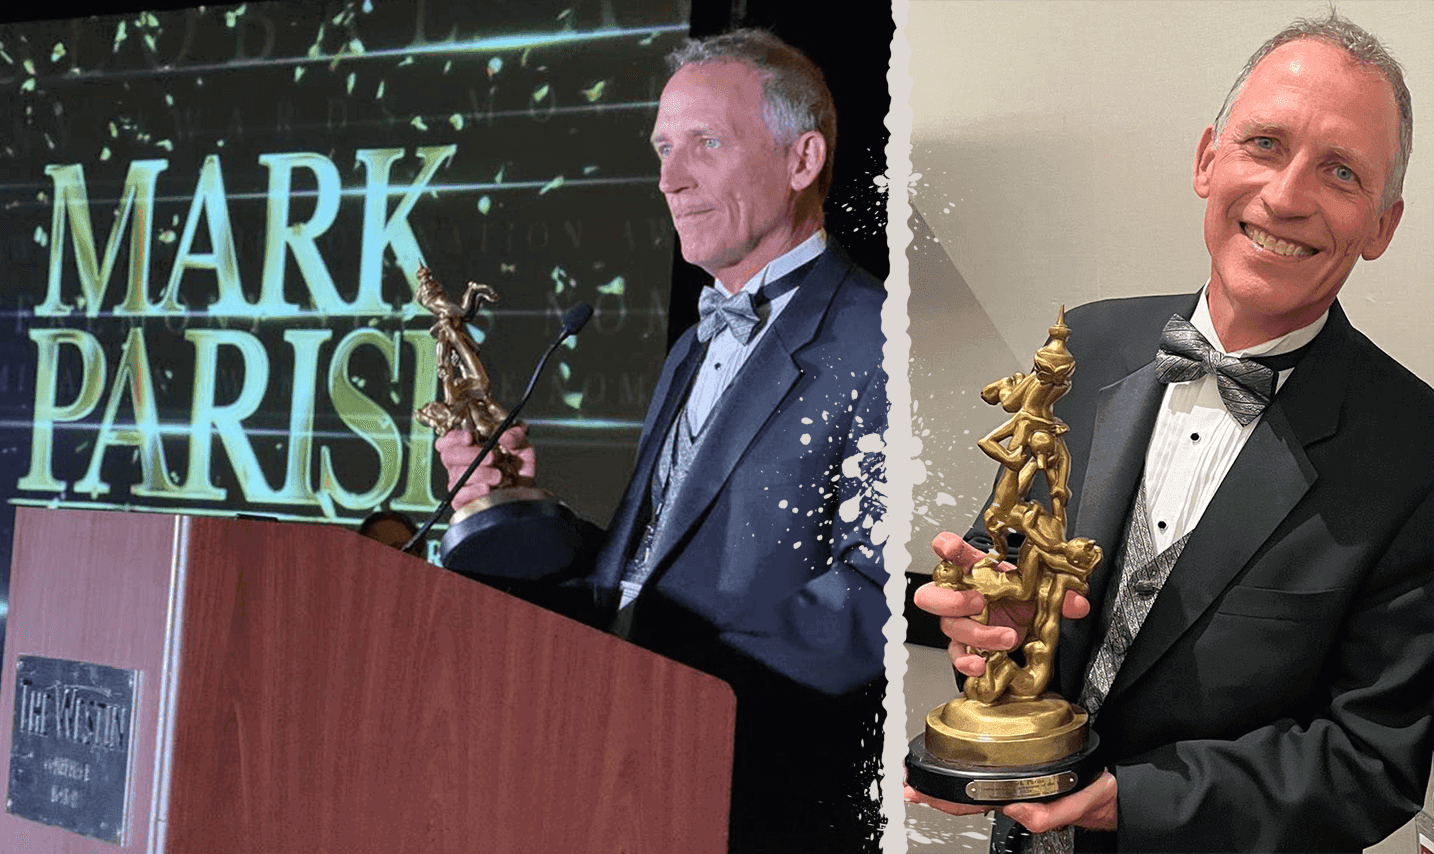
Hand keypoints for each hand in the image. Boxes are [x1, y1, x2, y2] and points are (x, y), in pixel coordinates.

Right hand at [435, 425, 536, 508]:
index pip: (448, 440)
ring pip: (456, 476)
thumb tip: (504, 436)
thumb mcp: (522, 446)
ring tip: (499, 476)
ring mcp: (460, 483)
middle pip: (448, 456)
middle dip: (469, 454)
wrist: (526, 491)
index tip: (470, 437)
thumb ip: (515, 436)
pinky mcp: (463, 501)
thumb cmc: (518, 467)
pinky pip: (458, 496)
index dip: (454, 437)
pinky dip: (473, 491)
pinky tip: (487, 488)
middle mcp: (459, 464)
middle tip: (491, 457)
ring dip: (479, 474)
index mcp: (467, 448)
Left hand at [904, 769, 1117, 832]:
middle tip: (907, 783)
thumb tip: (1015, 811)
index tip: (917, 791)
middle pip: (961, 795)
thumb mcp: (1080, 803)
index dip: (940, 799)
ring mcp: (1012, 782)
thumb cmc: (1095, 797)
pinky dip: (965, 766)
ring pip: (969, 784)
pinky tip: (953, 761)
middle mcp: (1010, 793)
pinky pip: (986, 769)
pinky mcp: (1020, 767)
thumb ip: (1051, 813)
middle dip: (932, 790)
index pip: (970, 804)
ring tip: (919, 775)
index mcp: (1018, 801)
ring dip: (943, 779)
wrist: (1112, 789)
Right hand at [919, 532, 1089, 676]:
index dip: (945, 547)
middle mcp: (959, 595)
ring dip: (977, 633)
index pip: (954, 553)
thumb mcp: (1037, 590)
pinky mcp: (963, 645)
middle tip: (978, 601)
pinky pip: (956, 654)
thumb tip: (1076, 601)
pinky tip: (981, 664)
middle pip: (932, 595)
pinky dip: (967, 661)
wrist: (1019, 624)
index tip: (947, 547)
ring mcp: (958, 621)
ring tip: (1006, 637)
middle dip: (952, 599)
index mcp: (974, 570)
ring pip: (949, 627)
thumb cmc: (1018, 599)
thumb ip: (1057, 592)